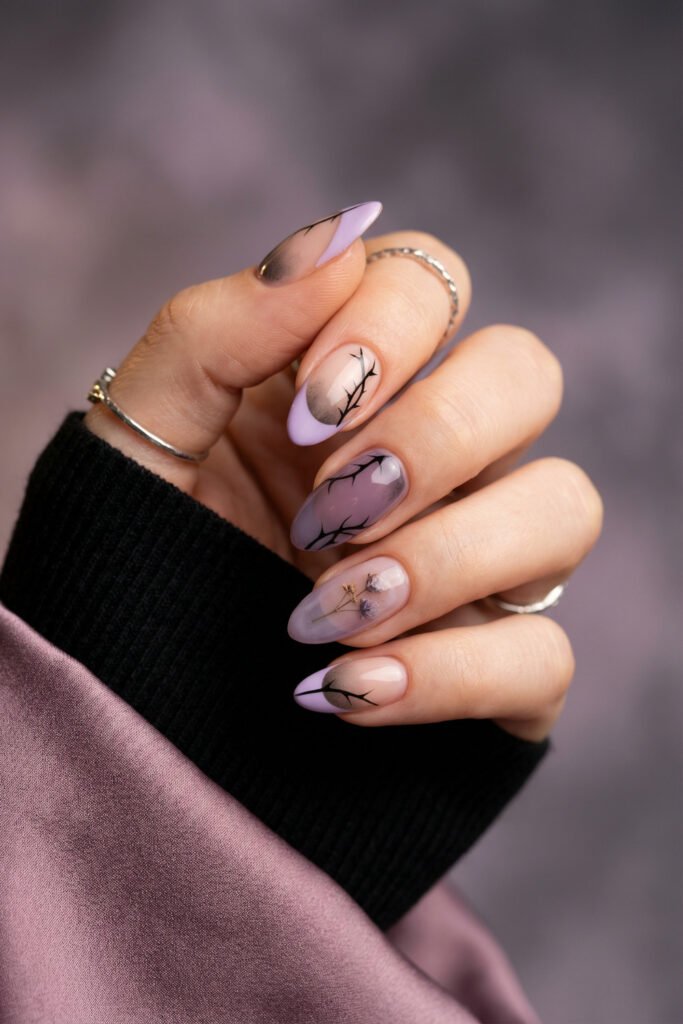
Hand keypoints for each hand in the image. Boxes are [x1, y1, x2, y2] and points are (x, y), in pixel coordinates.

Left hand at [84, 202, 602, 740]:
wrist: (130, 694)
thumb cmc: (137, 549)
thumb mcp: (141, 438)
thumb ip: (216, 330)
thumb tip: (337, 242)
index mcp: (353, 380)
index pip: (433, 281)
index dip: (389, 329)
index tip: (306, 411)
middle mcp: (435, 456)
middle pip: (527, 375)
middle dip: (434, 436)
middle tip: (327, 510)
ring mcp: (477, 561)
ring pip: (565, 508)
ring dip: (448, 556)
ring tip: (328, 609)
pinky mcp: (494, 667)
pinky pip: (543, 656)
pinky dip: (449, 675)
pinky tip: (347, 688)